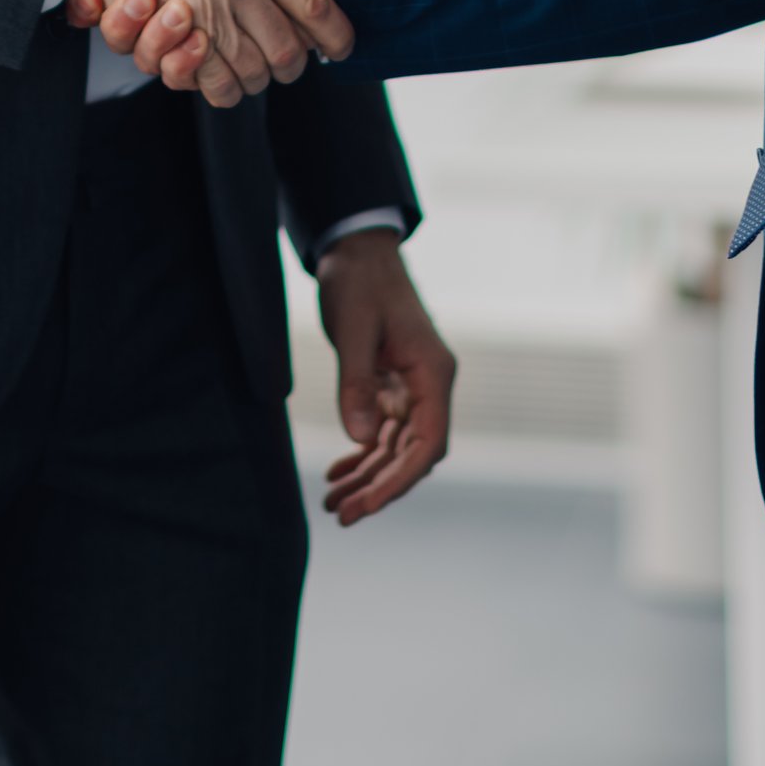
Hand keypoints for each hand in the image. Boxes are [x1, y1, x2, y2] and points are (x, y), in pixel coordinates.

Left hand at [315, 232, 454, 524]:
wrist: (357, 250)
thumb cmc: (359, 281)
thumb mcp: (353, 329)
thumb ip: (357, 384)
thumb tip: (359, 439)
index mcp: (433, 372)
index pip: (428, 443)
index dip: (400, 480)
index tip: (367, 505)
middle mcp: (429, 384)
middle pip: (413, 454)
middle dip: (379, 488)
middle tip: (341, 515)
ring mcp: (412, 387)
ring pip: (396, 448)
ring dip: (367, 477)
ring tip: (332, 503)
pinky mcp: (392, 385)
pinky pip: (383, 432)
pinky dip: (363, 455)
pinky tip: (338, 473)